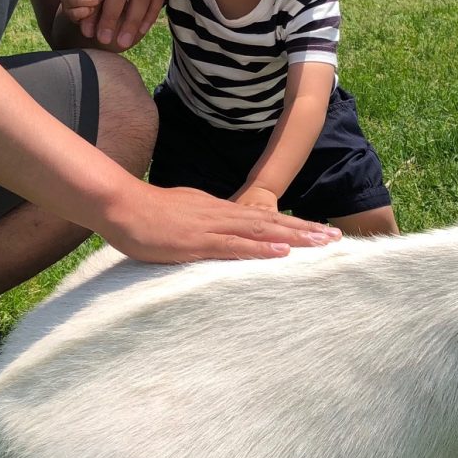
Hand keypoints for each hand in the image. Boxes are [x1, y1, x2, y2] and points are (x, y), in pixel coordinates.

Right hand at [100, 182, 340, 262]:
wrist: (120, 205)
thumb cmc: (148, 212)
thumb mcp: (187, 213)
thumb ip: (208, 222)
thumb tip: (223, 229)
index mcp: (222, 210)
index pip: (266, 217)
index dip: (294, 224)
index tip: (318, 231)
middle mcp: (224, 215)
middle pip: (274, 222)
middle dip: (306, 230)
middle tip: (336, 237)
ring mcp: (213, 228)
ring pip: (263, 232)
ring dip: (295, 237)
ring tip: (322, 243)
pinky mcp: (199, 243)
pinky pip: (236, 246)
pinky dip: (262, 249)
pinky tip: (283, 252)